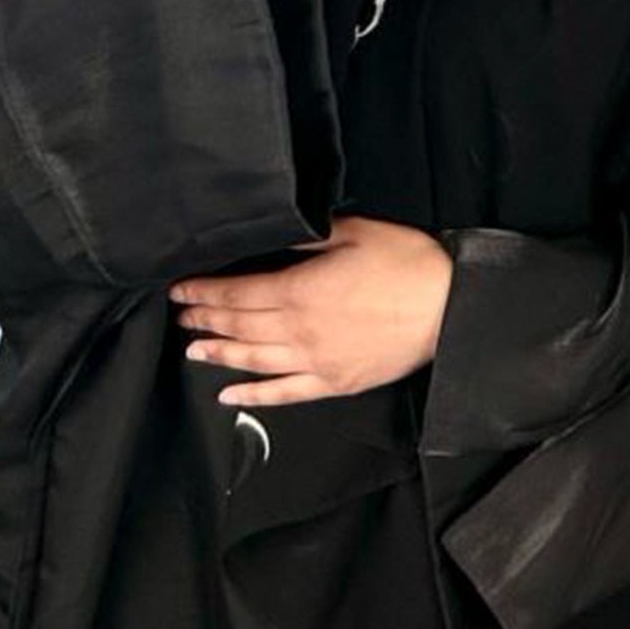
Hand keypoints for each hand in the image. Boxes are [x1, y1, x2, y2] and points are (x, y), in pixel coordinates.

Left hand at [167, 215, 454, 405]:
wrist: (448, 307)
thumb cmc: (407, 264)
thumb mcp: (354, 232)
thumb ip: (308, 237)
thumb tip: (276, 236)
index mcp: (300, 289)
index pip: (237, 292)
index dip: (204, 292)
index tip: (180, 289)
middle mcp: (299, 330)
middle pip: (238, 327)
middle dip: (204, 320)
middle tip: (180, 317)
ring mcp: (315, 361)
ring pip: (253, 361)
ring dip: (218, 354)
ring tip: (193, 349)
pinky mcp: (335, 383)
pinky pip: (284, 394)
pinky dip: (253, 396)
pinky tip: (231, 395)